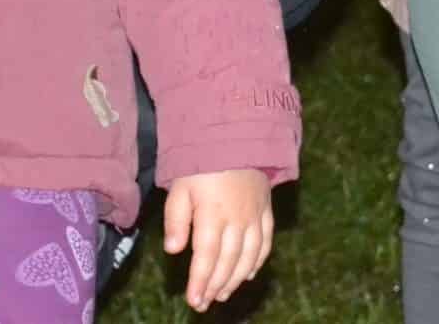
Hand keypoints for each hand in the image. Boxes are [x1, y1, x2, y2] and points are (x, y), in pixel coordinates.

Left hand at [162, 168, 274, 309]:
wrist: (236, 136)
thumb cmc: (202, 162)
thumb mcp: (180, 186)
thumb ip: (176, 219)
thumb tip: (173, 250)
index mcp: (213, 213)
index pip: (206, 256)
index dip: (200, 281)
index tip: (194, 300)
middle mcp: (237, 218)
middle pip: (227, 261)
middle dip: (214, 285)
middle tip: (203, 303)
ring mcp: (255, 215)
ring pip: (248, 257)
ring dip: (235, 279)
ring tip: (222, 294)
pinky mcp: (266, 210)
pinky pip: (265, 242)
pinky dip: (258, 261)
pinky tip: (249, 274)